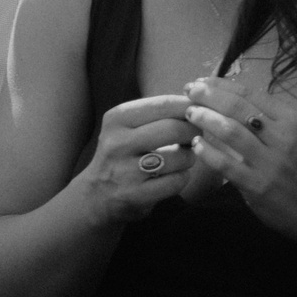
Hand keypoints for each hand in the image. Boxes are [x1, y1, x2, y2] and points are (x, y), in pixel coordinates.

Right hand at [68, 95, 202, 227]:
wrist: (96, 194)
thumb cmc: (122, 153)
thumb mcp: (128, 126)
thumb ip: (158, 112)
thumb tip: (198, 101)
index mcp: (117, 118)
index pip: (164, 104)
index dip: (190, 107)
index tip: (200, 111)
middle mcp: (118, 143)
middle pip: (174, 129)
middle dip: (194, 131)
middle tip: (197, 135)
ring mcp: (125, 171)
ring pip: (179, 157)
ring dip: (189, 157)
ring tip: (183, 157)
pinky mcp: (135, 195)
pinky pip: (176, 182)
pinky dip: (182, 177)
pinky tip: (174, 176)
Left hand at [183, 74, 296, 245]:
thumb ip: (270, 120)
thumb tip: (231, 99)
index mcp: (292, 121)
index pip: (251, 94)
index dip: (222, 85)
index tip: (202, 81)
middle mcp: (283, 138)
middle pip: (238, 107)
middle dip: (209, 95)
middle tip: (189, 91)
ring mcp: (270, 162)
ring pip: (230, 131)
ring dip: (205, 118)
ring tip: (190, 113)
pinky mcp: (258, 185)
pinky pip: (226, 164)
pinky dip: (208, 152)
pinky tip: (197, 144)